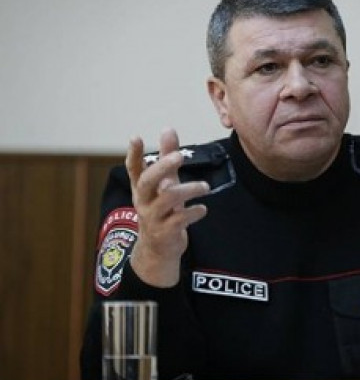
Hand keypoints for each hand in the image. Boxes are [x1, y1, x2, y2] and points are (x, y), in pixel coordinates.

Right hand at [126, 128, 209, 286]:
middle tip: (179, 156)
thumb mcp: (164, 183)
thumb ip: (167, 157)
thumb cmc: (162, 209)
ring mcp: (153, 217)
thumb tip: (168, 129)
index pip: (133, 168)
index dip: (133, 153)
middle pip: (147, 181)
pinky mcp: (165, 232)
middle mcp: (143, 201)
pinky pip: (179, 219)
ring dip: (188, 189)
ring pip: (167, 199)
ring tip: (205, 186)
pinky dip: (194, 212)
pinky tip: (203, 209)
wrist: (158, 250)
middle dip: (162, 167)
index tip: (136, 137)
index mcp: (141, 188)